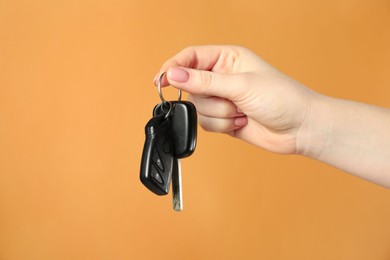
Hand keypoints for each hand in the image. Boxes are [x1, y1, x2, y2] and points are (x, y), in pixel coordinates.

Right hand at [156, 45, 315, 153]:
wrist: (300, 128)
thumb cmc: (282, 98)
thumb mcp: (241, 85)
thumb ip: (204, 82)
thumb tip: (174, 75)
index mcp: (228, 58)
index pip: (191, 57)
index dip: (173, 67)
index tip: (160, 80)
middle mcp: (223, 77)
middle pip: (192, 87)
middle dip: (211, 98)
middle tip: (232, 100)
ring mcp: (223, 99)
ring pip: (198, 108)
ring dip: (220, 114)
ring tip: (242, 112)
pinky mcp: (224, 119)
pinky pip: (206, 123)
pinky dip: (223, 125)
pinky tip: (242, 122)